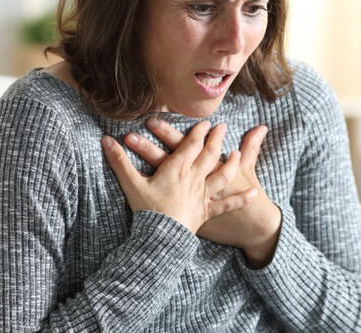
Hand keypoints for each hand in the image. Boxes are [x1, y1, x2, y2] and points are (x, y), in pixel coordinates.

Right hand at [126, 118, 281, 266]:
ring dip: (230, 163)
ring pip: (221, 176)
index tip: (205, 122)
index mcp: (177, 169)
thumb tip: (105, 140)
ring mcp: (202, 196)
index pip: (190, 145)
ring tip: (236, 153)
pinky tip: (255, 193)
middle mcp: (193, 179)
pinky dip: (241, 199)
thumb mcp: (131, 183)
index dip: (198, 132)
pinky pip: (227, 205)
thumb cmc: (145, 210)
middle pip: (209, 155)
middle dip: (216, 139)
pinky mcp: (207, 212)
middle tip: (223, 127)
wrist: (159, 238)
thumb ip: (119, 161)